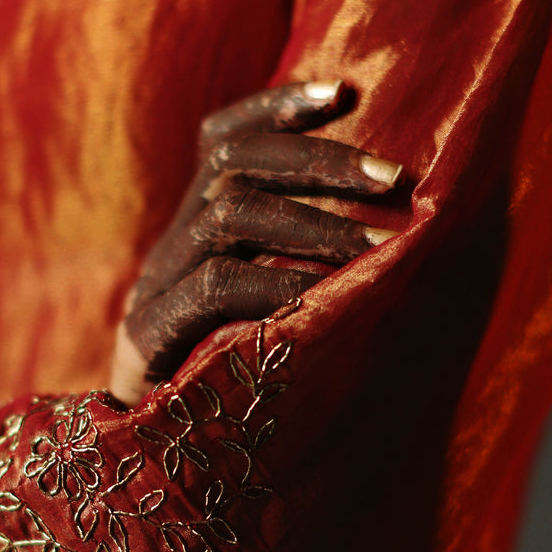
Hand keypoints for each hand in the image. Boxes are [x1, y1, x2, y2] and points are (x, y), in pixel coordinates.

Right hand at [109, 81, 404, 404]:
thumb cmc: (235, 380)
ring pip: (228, 214)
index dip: (278, 105)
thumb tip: (401, 227)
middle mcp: (172, 242)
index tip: (346, 92)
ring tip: (376, 248)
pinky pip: (214, 286)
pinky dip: (274, 283)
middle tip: (395, 180)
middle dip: (320, 160)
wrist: (154, 459)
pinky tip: (320, 299)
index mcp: (196, 226)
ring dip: (312, 223)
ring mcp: (155, 284)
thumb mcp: (269, 309)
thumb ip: (303, 263)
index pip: (223, 136)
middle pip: (233, 162)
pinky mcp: (150, 334)